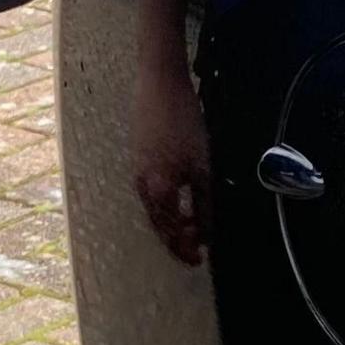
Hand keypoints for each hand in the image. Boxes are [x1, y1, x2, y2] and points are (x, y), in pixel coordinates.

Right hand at [130, 57, 210, 265]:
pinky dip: (165, 204)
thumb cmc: (184, 123)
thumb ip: (203, 202)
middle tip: (196, 249)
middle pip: (159, 225)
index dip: (185, 249)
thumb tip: (207, 231)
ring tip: (191, 226)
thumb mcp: (202, 166)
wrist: (160, 85)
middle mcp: (142, 186)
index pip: (171, 233)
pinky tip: (179, 199)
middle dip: (177, 241)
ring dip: (172, 222)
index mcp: (158, 191)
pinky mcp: (138, 158)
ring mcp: (137, 171)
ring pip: (154, 209)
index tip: (200, 259)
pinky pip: (150, 193)